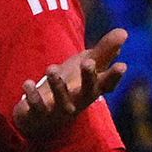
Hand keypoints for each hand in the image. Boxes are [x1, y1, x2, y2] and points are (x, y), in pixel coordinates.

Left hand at [13, 29, 127, 142]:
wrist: (42, 118)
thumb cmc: (70, 86)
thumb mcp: (86, 66)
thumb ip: (103, 51)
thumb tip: (123, 32)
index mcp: (92, 90)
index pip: (108, 84)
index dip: (115, 76)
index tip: (122, 65)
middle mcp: (79, 102)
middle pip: (88, 92)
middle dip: (89, 77)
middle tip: (88, 61)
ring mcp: (60, 111)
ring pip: (61, 99)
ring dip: (56, 84)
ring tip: (51, 67)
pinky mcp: (40, 115)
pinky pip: (37, 107)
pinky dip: (32, 95)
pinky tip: (27, 83)